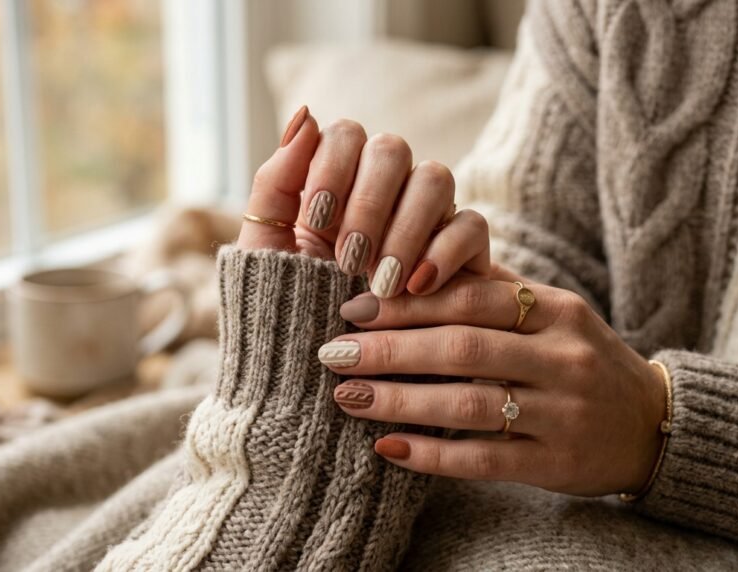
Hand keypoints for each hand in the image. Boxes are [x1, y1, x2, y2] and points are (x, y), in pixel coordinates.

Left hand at [237, 106, 490, 296]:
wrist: (318, 380)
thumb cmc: (285, 314)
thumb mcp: (265, 251)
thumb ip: (275, 185)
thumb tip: (304, 116)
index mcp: (336, 184)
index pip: (346, 135)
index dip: (333, 167)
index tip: (317, 219)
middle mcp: (385, 193)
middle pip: (392, 149)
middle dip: (368, 202)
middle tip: (348, 258)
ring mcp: (427, 220)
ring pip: (435, 178)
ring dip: (405, 227)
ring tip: (382, 282)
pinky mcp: (464, 254)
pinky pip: (471, 225)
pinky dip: (444, 252)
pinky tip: (416, 288)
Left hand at [319, 277, 667, 495]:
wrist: (651, 425)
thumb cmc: (583, 359)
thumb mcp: (555, 314)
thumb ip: (496, 289)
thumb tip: (415, 263)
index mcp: (558, 311)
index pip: (472, 298)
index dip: (408, 302)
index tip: (353, 307)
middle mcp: (564, 357)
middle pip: (463, 348)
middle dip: (390, 350)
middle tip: (334, 353)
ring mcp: (563, 413)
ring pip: (468, 404)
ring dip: (400, 401)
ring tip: (347, 397)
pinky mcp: (556, 463)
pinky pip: (484, 459)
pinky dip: (432, 454)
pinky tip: (388, 448)